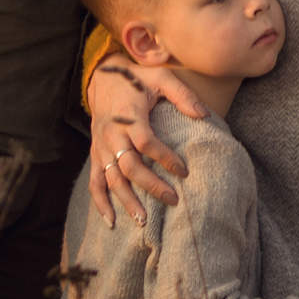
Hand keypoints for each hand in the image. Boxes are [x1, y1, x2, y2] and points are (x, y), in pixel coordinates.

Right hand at [85, 58, 203, 226]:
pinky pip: (94, 181)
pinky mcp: (95, 153)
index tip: (184, 171)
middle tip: (172, 200)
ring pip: (111, 178)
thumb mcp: (161, 77)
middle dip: (150, 186)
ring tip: (143, 221)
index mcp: (129, 115)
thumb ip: (182, 94)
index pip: (146, 142)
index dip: (165, 158)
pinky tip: (112, 221)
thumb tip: (204, 114)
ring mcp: (101, 146)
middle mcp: (112, 133)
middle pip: (129, 166)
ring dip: (126, 201)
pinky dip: (100, 202)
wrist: (101, 77)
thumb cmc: (136, 79)